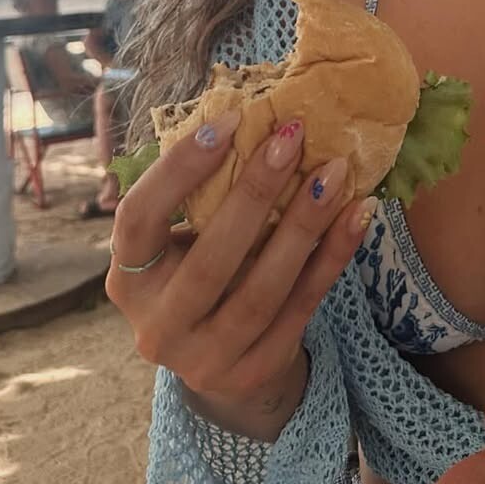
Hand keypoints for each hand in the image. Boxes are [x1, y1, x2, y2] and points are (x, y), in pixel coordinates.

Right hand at [105, 110, 369, 406]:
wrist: (223, 362)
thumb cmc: (201, 272)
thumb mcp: (182, 242)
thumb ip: (201, 196)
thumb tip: (250, 112)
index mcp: (127, 279)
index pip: (138, 219)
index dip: (180, 169)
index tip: (229, 121)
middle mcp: (156, 327)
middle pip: (210, 259)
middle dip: (256, 192)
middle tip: (294, 136)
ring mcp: (204, 359)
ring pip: (262, 289)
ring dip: (305, 224)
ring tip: (335, 172)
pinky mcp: (254, 371)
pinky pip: (302, 307)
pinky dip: (333, 257)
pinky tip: (357, 215)